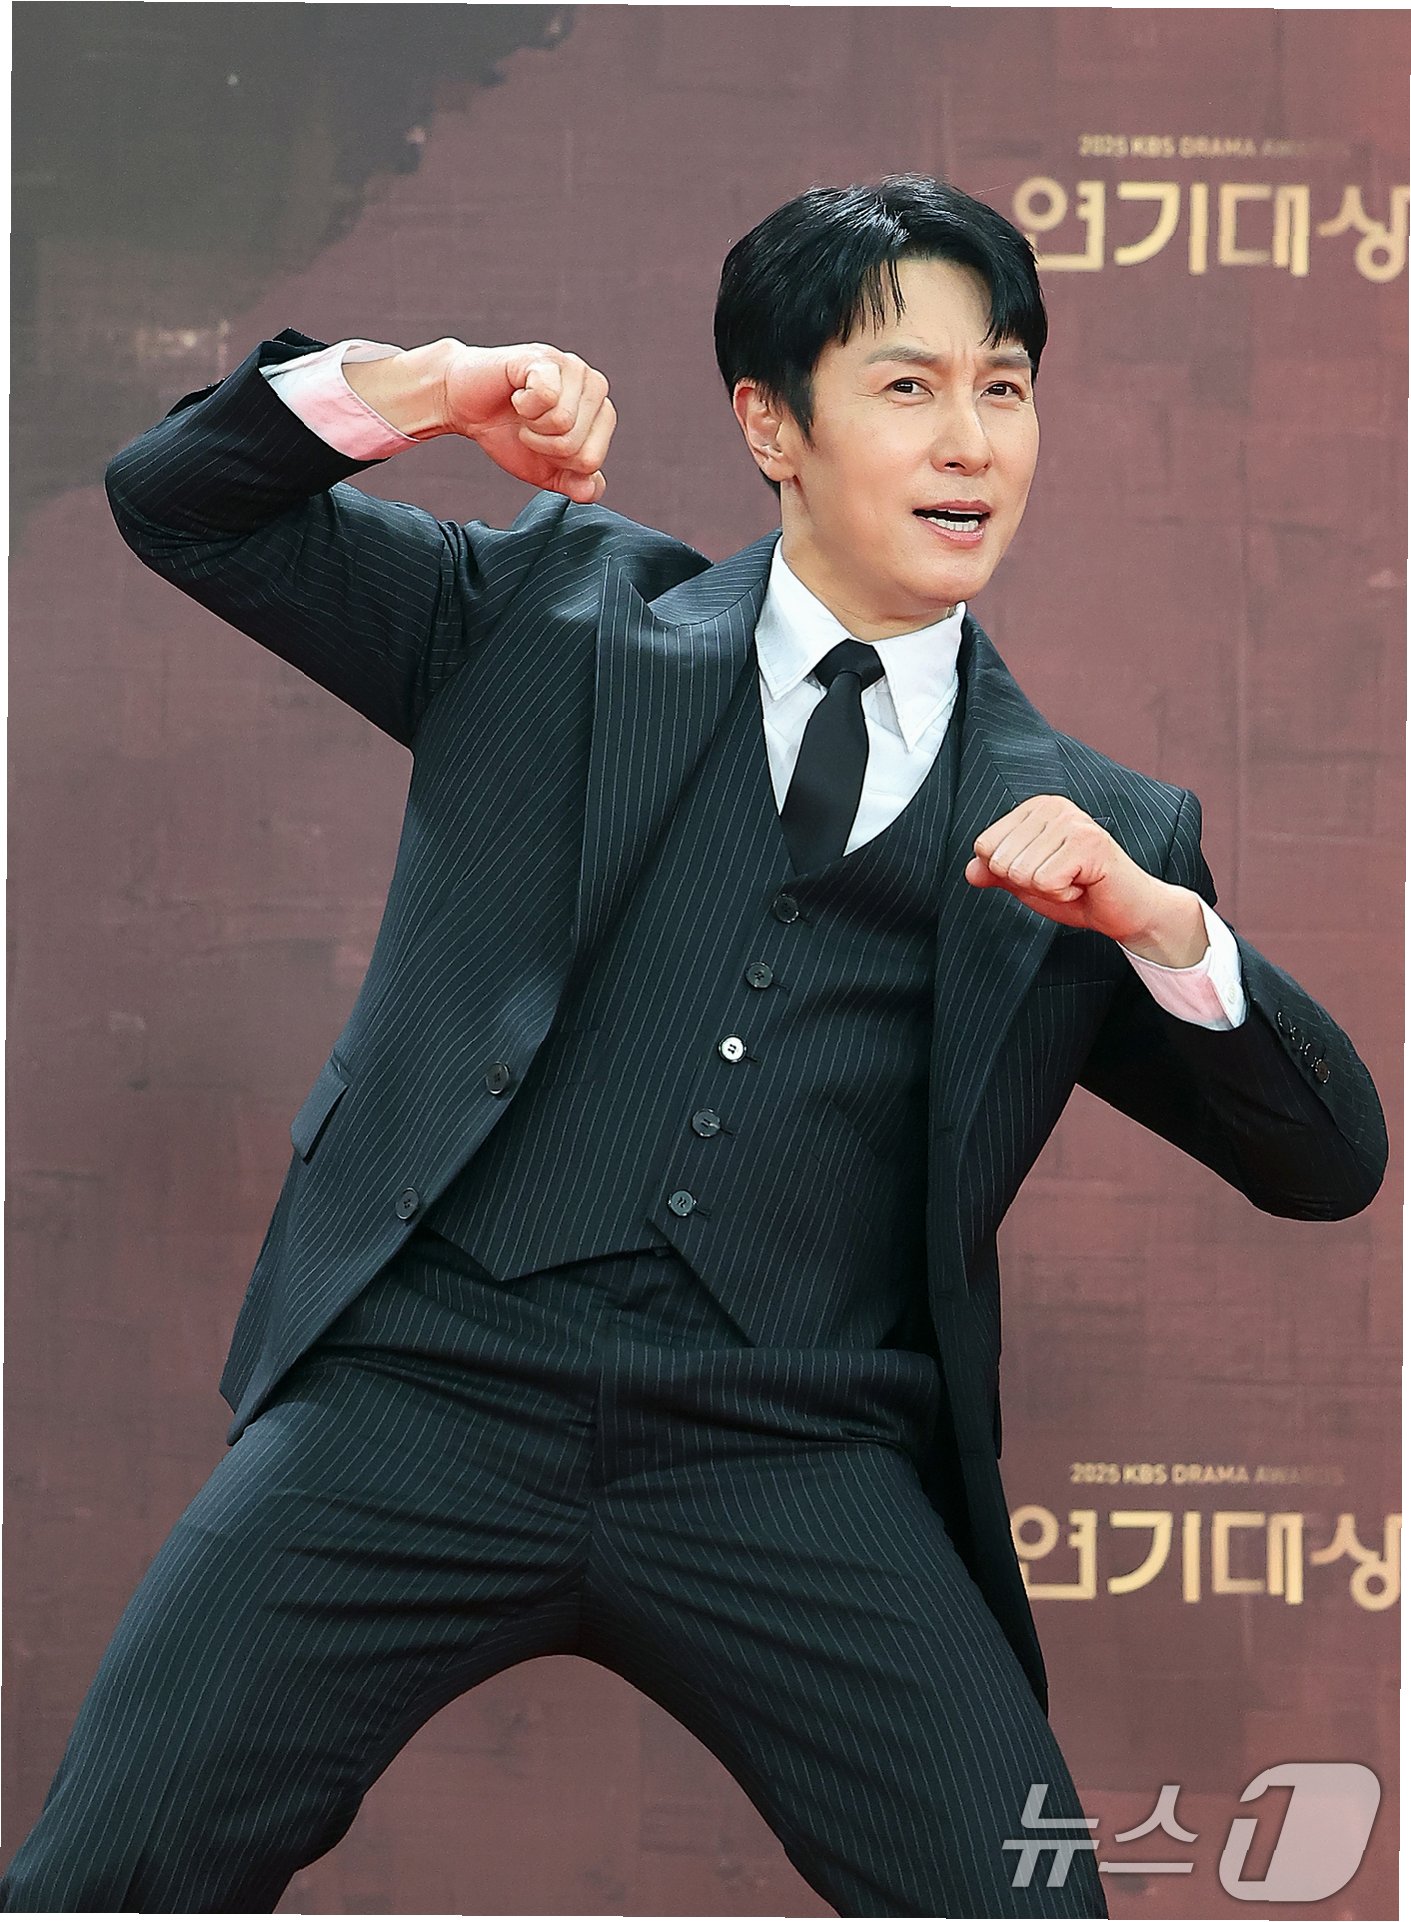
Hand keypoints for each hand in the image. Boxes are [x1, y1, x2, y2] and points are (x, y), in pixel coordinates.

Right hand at [438, 341, 614, 502]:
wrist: (465, 404)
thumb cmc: (506, 431)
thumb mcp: (544, 469)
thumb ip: (573, 485)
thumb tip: (589, 491)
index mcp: (601, 414)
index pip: (591, 461)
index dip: (557, 461)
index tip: (542, 442)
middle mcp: (595, 387)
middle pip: (577, 446)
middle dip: (542, 445)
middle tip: (528, 425)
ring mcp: (572, 368)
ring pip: (563, 422)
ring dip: (531, 425)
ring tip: (523, 410)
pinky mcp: (545, 357)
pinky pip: (546, 396)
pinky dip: (523, 404)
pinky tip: (517, 393)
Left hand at [966, 795, 1205, 959]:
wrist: (1125, 911)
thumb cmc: (1079, 892)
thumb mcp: (1027, 883)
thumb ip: (996, 873)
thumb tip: (970, 871)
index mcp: (1034, 809)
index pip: (984, 846)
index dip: (1009, 874)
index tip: (1044, 872)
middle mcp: (1052, 807)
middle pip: (1000, 860)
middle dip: (1028, 883)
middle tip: (1062, 879)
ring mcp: (1072, 821)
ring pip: (1021, 872)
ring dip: (1047, 889)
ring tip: (1074, 881)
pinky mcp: (1088, 842)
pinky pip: (1045, 882)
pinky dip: (1063, 894)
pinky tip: (1084, 885)